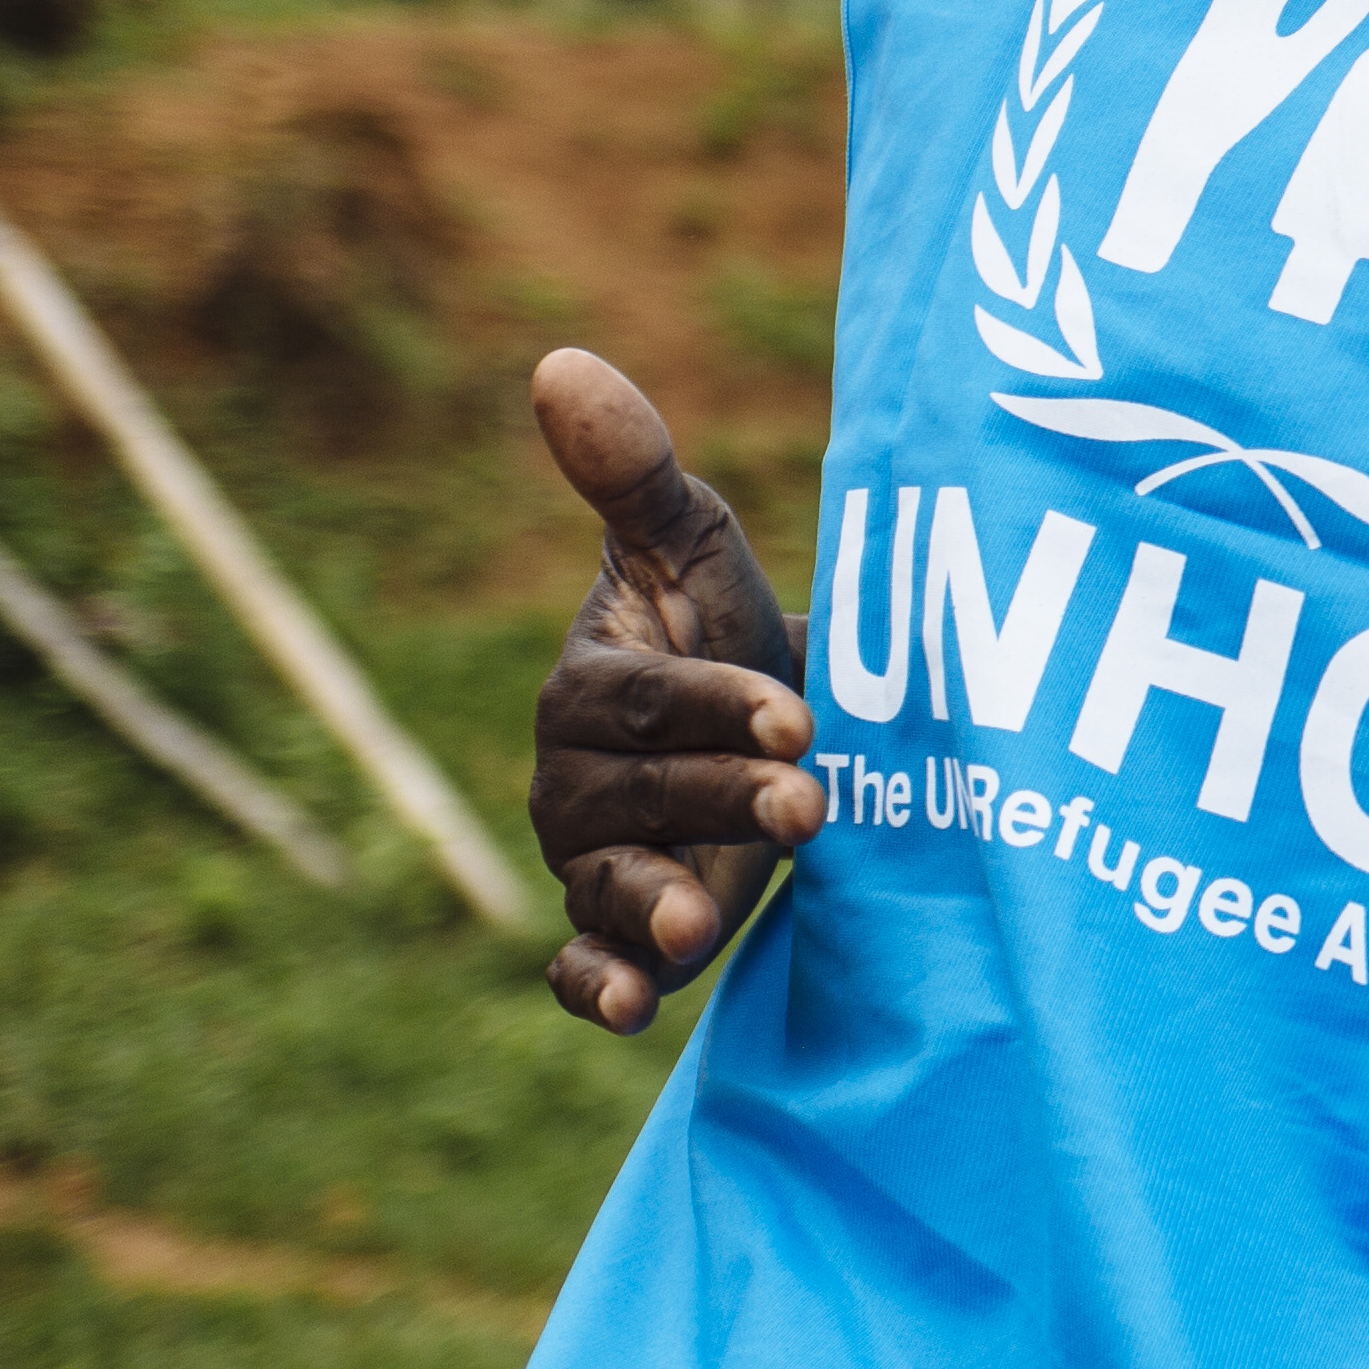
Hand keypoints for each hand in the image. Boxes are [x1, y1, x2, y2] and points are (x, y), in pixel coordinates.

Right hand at [525, 349, 823, 1034]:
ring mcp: (598, 864)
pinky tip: (628, 1007)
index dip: (712, 707)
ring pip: (608, 886)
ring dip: (651, 903)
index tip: (796, 714)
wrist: (774, 736)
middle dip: (722, 799)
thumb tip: (559, 361)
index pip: (642, 701)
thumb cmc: (723, 633)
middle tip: (809, 803)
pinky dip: (595, 989)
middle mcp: (579, 782)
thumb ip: (636, 471)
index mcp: (588, 690)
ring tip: (697, 920)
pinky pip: (582, 968)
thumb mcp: (694, 551)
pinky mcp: (623, 935)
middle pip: (639, 796)